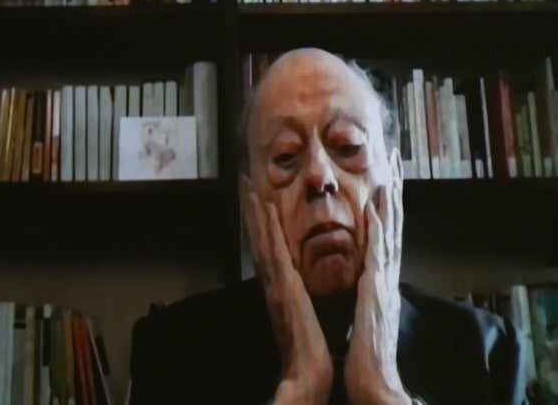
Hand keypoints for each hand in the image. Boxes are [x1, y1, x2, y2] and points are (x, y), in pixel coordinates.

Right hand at [246, 190, 334, 404]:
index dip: (261, 227)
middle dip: (251, 212)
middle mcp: (274, 285)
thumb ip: (305, 304)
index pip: (270, 251)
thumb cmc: (313, 353)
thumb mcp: (309, 319)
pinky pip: (273, 251)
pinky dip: (266, 229)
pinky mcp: (282, 288)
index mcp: (282, 291)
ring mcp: (275, 285)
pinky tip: (264, 208)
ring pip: (261, 241)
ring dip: (253, 212)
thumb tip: (309, 294)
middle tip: (244, 183)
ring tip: (247, 185)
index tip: (257, 202)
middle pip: (259, 241)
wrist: (309, 375)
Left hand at [342, 181, 409, 404]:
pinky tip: (374, 206)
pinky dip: (377, 227)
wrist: (373, 384)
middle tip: (396, 156)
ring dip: (390, 198)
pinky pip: (377, 252)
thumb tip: (362, 288)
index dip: (389, 204)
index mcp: (381, 281)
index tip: (389, 177)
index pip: (387, 233)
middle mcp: (386, 276)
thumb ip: (365, 298)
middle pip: (394, 222)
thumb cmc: (364, 359)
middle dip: (396, 188)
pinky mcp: (374, 291)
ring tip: (390, 169)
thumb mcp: (363, 319)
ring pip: (389, 231)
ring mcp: (383, 282)